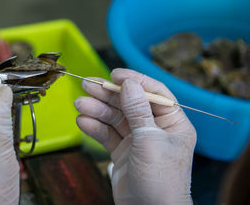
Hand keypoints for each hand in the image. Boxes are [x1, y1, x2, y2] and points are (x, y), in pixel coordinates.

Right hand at [75, 68, 195, 204]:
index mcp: (172, 123)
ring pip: (115, 118)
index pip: (154, 93)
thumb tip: (130, 84)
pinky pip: (107, 134)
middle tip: (87, 84)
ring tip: (80, 104)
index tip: (115, 74)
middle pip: (129, 103)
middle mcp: (155, 129)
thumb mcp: (150, 141)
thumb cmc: (160, 180)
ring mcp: (137, 140)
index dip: (135, 80)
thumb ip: (138, 111)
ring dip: (97, 110)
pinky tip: (83, 121)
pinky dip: (95, 127)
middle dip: (108, 94)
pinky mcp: (122, 152)